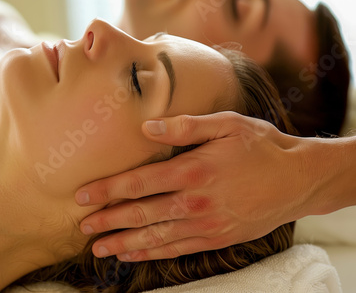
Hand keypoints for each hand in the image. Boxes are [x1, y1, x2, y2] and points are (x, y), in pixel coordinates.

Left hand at [75, 112, 312, 260]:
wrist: (297, 179)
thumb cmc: (260, 146)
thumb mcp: (227, 124)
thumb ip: (185, 126)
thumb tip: (147, 127)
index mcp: (193, 171)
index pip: (139, 183)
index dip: (107, 190)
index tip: (83, 196)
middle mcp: (195, 202)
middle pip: (141, 214)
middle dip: (108, 221)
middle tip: (83, 226)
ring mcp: (206, 225)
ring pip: (155, 238)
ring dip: (124, 243)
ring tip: (99, 248)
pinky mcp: (216, 239)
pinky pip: (177, 250)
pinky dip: (152, 254)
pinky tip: (133, 255)